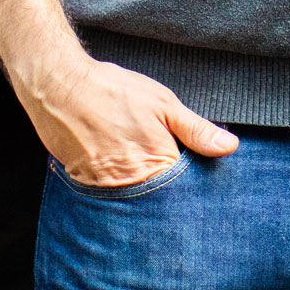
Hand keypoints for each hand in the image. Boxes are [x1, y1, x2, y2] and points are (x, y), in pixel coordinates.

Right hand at [14, 48, 239, 186]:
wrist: (59, 86)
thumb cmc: (113, 91)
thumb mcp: (162, 103)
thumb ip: (195, 129)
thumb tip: (229, 147)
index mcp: (156, 166)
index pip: (185, 193)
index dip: (193, 188)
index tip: (198, 183)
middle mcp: (130, 186)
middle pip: (159, 204)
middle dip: (168, 196)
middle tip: (166, 177)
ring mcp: (105, 190)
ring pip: (134, 204)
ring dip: (142, 195)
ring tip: (141, 174)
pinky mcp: (85, 187)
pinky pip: (109, 199)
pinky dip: (117, 191)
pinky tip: (119, 172)